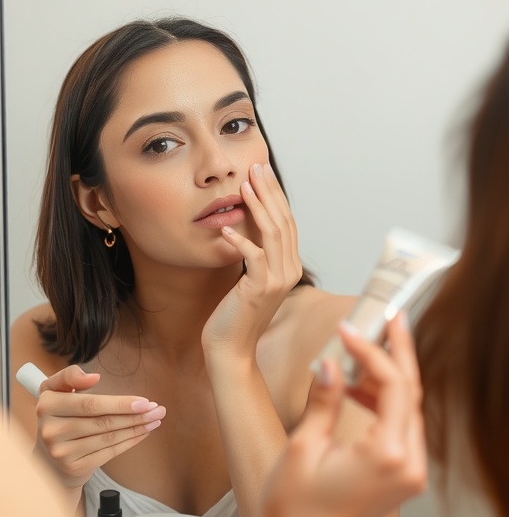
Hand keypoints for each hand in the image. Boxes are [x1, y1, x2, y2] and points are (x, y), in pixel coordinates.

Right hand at [34, 364, 165, 491]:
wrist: (48, 461)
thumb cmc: (59, 419)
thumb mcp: (55, 393)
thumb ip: (69, 377)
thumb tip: (93, 376)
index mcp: (46, 404)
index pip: (89, 404)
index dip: (119, 403)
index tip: (144, 401)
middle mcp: (50, 429)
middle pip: (102, 421)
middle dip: (135, 415)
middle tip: (158, 410)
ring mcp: (61, 451)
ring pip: (108, 437)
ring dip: (136, 428)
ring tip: (155, 420)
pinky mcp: (73, 467)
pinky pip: (108, 452)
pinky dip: (129, 442)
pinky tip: (142, 433)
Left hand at [201, 161, 301, 357]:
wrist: (232, 349)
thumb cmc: (235, 314)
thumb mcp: (248, 278)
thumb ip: (254, 253)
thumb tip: (245, 222)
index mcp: (290, 266)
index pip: (287, 222)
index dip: (275, 195)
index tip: (262, 172)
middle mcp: (290, 271)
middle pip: (283, 222)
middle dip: (269, 192)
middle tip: (256, 167)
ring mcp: (277, 281)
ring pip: (272, 234)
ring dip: (257, 207)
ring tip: (244, 186)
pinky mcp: (259, 289)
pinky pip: (253, 257)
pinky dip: (240, 240)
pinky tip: (226, 228)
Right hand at [259, 314, 425, 516]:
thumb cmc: (295, 510)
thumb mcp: (306, 445)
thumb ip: (325, 399)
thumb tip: (330, 364)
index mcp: (387, 456)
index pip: (392, 386)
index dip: (372, 351)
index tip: (348, 331)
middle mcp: (408, 466)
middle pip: (412, 394)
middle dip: (398, 353)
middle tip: (388, 319)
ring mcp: (410, 475)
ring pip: (409, 410)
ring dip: (389, 378)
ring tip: (364, 351)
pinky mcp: (402, 478)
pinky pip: (402, 429)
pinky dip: (385, 404)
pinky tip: (360, 390)